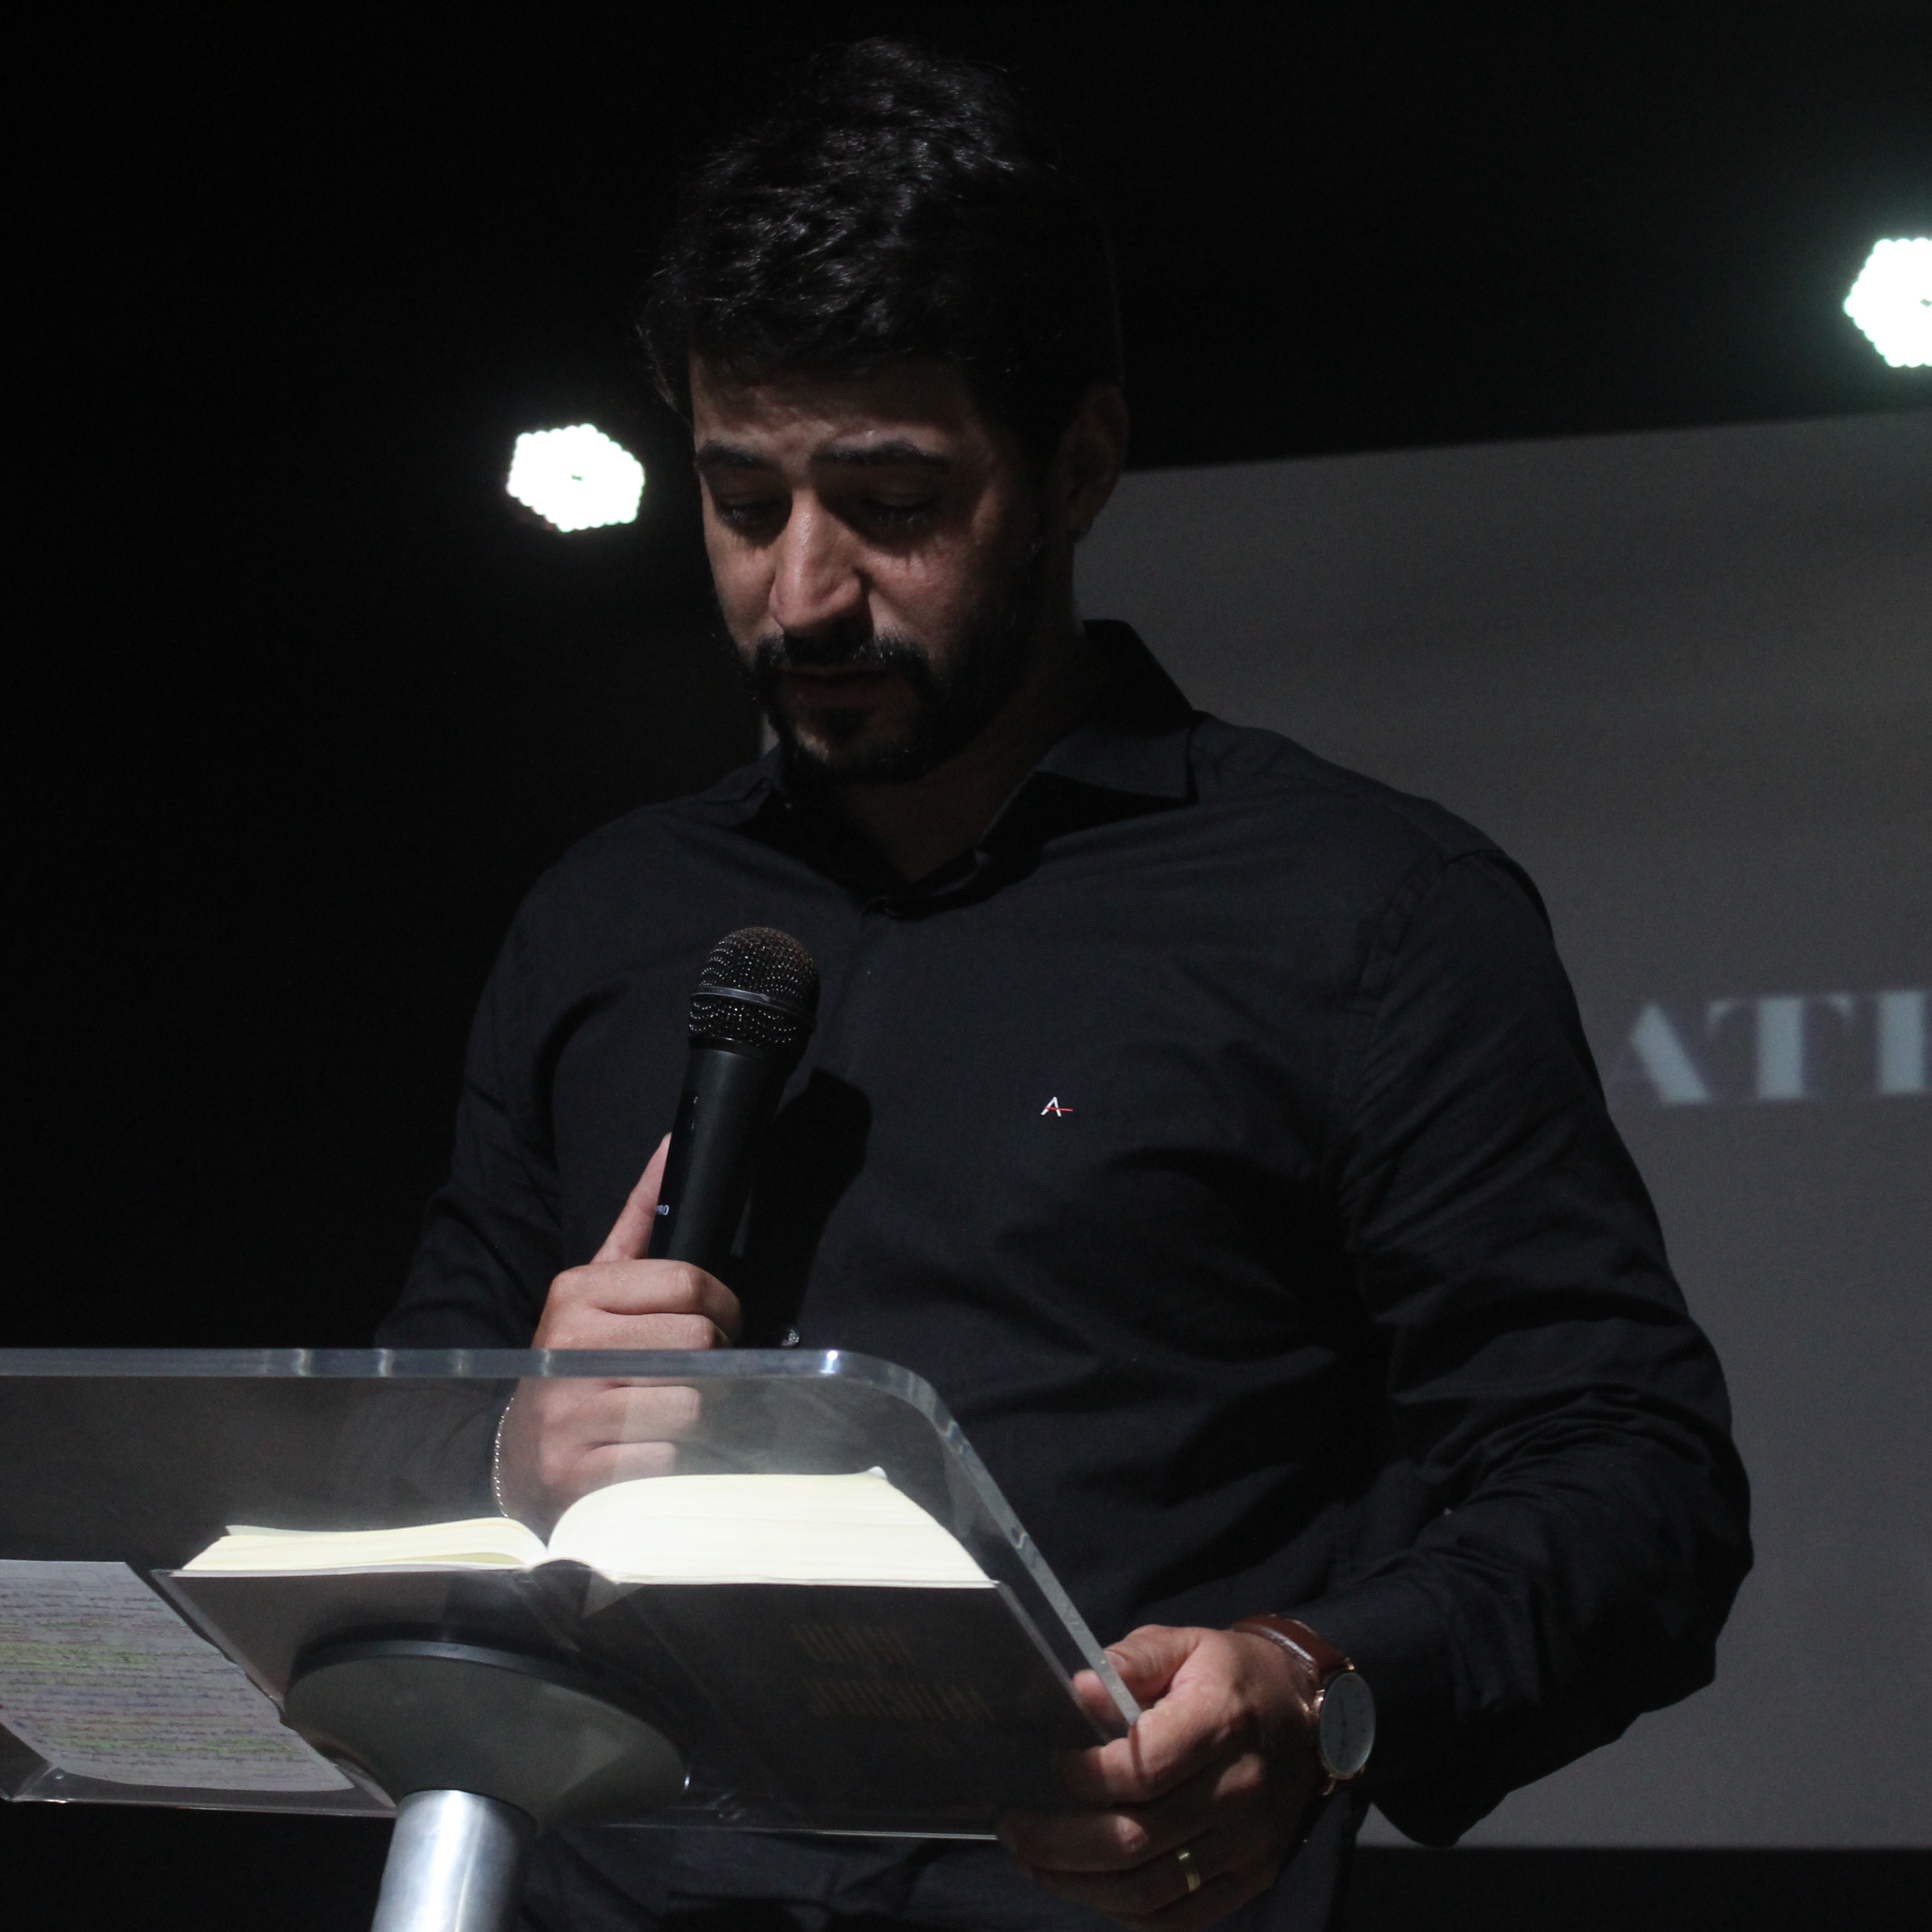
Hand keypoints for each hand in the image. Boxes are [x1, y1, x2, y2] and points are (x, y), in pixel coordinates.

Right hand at [495, 1135, 740, 1529]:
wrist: (519, 1457)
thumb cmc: (577, 1362)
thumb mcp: (597, 1288)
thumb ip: (639, 1221)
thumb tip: (673, 1146)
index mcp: (577, 1293)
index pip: (690, 1283)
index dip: (724, 1307)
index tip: (719, 1324)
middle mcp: (569, 1348)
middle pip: (699, 1344)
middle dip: (715, 1363)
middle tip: (697, 1374)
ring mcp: (571, 1415)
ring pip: (692, 1405)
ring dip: (699, 1417)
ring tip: (669, 1415)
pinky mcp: (579, 1474)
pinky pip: (669, 1460)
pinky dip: (671, 1463)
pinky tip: (644, 1454)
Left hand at [999, 1625, 1320, 1929]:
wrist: (1308, 1719)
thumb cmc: (1229, 1675)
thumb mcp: (1184, 1645)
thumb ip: (1130, 1662)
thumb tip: (1077, 1691)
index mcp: (1221, 1722)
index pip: (1145, 1769)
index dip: (1088, 1775)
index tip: (1052, 1765)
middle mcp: (1238, 1791)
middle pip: (1138, 1838)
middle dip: (1062, 1842)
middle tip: (1015, 1829)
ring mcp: (1247, 1845)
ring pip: (1151, 1888)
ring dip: (1081, 1885)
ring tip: (1034, 1864)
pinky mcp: (1250, 1879)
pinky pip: (1181, 1917)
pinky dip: (1126, 1913)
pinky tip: (1087, 1890)